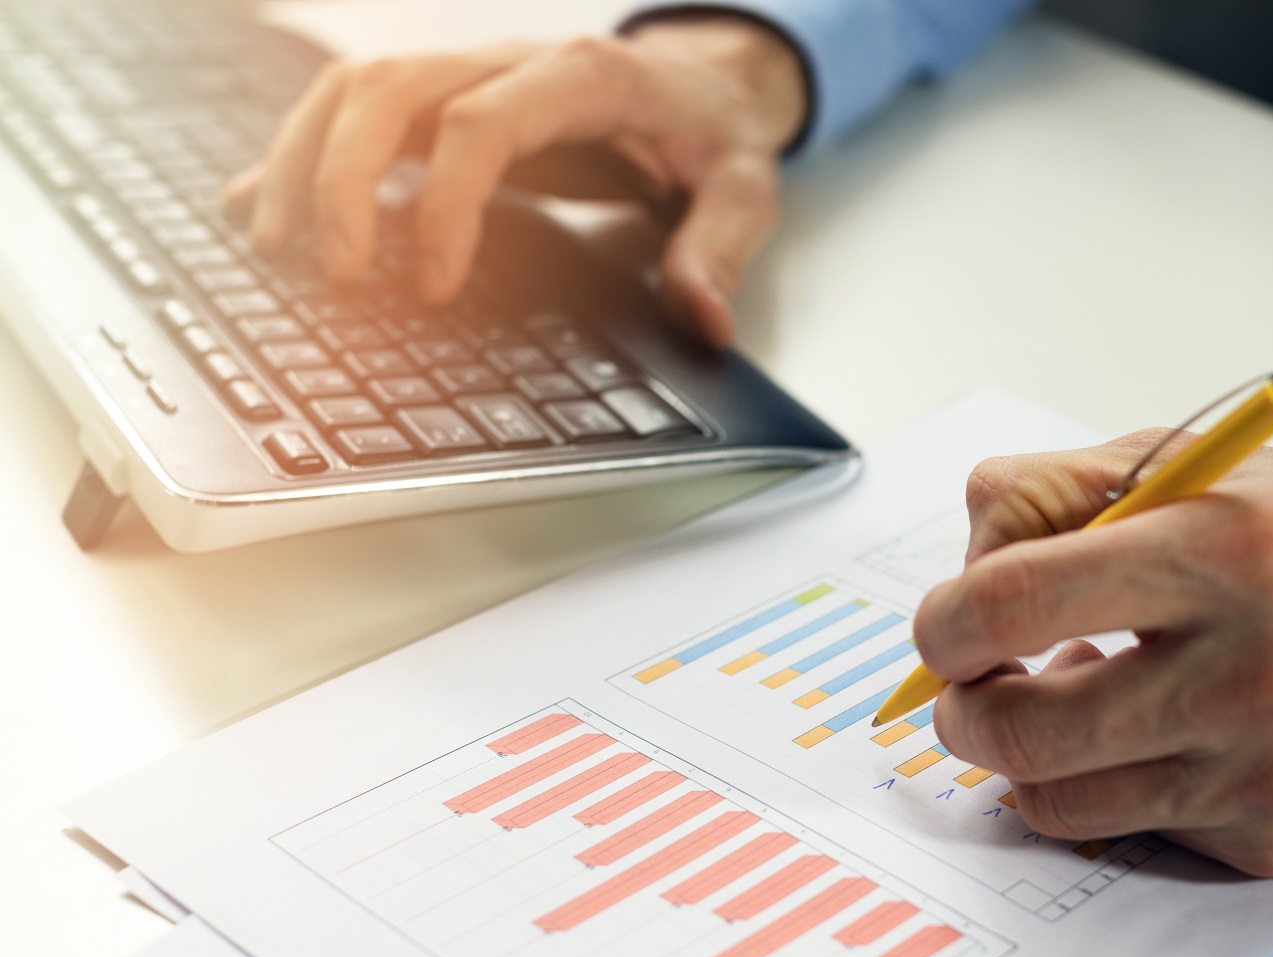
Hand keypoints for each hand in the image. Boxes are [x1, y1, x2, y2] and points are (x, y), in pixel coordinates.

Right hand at [224, 16, 806, 344]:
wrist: (706, 78)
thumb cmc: (713, 132)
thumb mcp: (745, 186)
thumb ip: (720, 248)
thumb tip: (702, 316)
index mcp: (584, 77)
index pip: (484, 123)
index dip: (444, 204)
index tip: (429, 287)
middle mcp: (511, 60)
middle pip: (391, 89)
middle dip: (344, 179)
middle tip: (337, 276)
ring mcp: (470, 73)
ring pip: (354, 89)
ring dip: (304, 162)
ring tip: (276, 247)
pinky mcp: (446, 101)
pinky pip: (355, 110)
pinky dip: (304, 155)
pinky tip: (263, 204)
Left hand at [917, 434, 1272, 875]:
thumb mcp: (1220, 467)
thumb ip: (1073, 490)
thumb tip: (970, 553)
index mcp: (1226, 547)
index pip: (1011, 602)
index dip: (945, 623)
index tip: (948, 627)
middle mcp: (1254, 667)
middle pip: (1017, 728)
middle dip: (963, 711)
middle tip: (975, 689)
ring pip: (1060, 801)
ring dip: (1027, 760)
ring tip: (1066, 705)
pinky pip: (1139, 832)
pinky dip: (1117, 790)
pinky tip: (1155, 739)